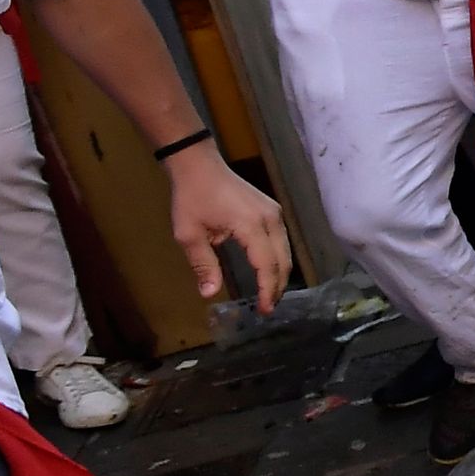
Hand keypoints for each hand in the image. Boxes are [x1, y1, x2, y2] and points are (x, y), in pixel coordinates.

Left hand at [164, 141, 287, 311]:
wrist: (199, 165)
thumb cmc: (191, 198)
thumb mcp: (189, 235)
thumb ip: (203, 264)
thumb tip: (210, 293)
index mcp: (250, 226)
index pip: (266, 264)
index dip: (267, 289)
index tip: (263, 310)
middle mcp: (270, 219)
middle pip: (283, 260)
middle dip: (277, 286)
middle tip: (267, 308)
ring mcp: (274, 213)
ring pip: (286, 251)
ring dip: (280, 274)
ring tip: (269, 293)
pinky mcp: (272, 210)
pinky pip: (282, 240)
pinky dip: (279, 259)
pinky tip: (270, 270)